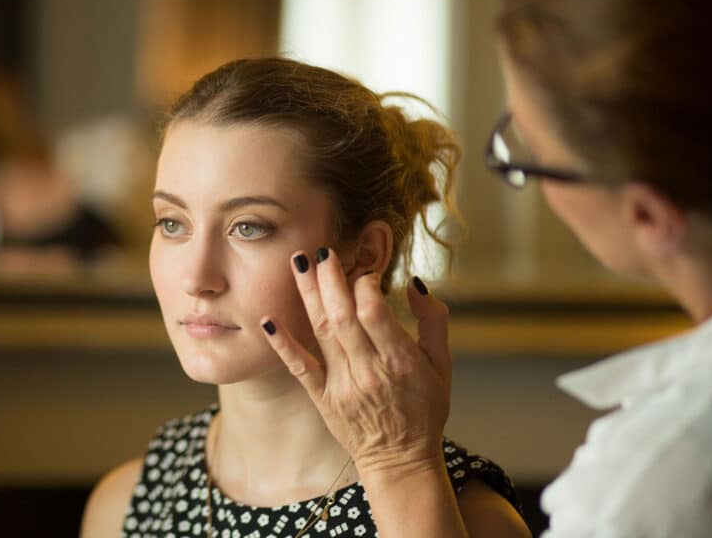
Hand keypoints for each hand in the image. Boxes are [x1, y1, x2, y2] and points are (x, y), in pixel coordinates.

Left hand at [261, 247, 451, 475]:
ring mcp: (342, 384)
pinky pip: (299, 367)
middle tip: (323, 251)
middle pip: (342, 315)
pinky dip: (283, 343)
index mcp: (399, 360)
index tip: (366, 270)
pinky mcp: (323, 397)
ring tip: (299, 262)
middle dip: (330, 278)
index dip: (366, 283)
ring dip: (308, 294)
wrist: (401, 460)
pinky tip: (268, 319)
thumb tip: (414, 281)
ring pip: (320, 331)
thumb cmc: (425, 408)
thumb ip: (432, 319)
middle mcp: (368, 370)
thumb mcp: (443, 364)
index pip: (374, 310)